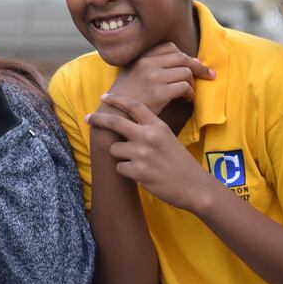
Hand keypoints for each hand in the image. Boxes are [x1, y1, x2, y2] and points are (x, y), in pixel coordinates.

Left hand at [85, 93, 218, 212]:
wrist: (194, 185)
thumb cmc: (179, 161)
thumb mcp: (168, 137)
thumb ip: (148, 128)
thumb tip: (124, 122)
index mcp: (157, 126)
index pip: (134, 106)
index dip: (117, 99)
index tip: (104, 98)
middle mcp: (148, 136)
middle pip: (115, 122)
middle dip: (98, 119)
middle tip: (88, 118)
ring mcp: (142, 154)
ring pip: (115, 149)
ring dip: (121, 156)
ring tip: (137, 162)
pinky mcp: (139, 172)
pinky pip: (120, 168)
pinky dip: (126, 172)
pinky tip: (141, 174)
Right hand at [105, 42, 214, 117]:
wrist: (112, 116)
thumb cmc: (124, 98)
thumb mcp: (132, 74)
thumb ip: (152, 65)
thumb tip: (188, 60)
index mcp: (140, 57)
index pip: (169, 47)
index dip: (184, 55)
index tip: (193, 64)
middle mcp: (147, 63)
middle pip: (181, 57)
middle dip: (198, 66)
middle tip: (209, 75)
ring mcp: (153, 77)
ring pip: (186, 71)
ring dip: (193, 82)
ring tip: (190, 92)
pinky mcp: (159, 93)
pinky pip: (184, 87)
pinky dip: (190, 93)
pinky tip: (187, 100)